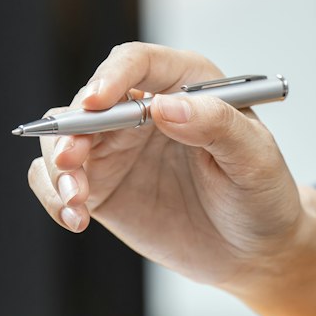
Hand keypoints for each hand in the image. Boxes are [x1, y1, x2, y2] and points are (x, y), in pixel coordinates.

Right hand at [25, 43, 309, 289]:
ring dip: (58, 166)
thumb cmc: (262, 196)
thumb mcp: (254, 159)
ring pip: (64, 140)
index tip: (96, 103)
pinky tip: (75, 219)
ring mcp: (118, 148)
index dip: (111, 77)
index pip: (136, 63)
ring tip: (76, 201)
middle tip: (74, 161)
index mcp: (184, 85)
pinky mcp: (103, 186)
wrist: (256, 252)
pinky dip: (53, 195)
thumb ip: (215, 125)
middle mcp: (143, 110)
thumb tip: (165, 107)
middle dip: (72, 129)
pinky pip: (58, 180)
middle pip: (88, 102)